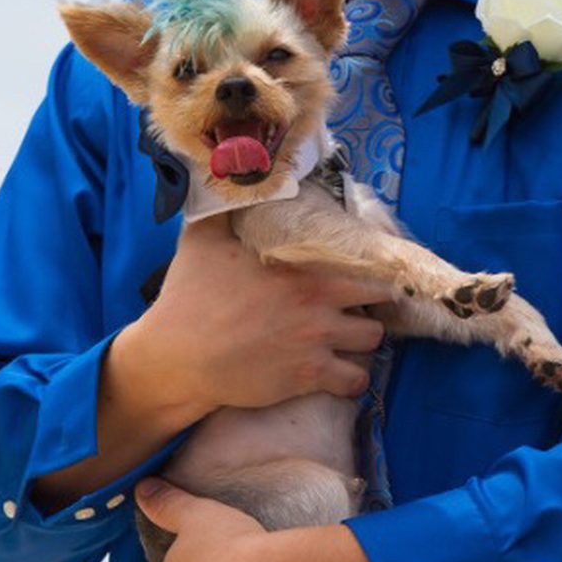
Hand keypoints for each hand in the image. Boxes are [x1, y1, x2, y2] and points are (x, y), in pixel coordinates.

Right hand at [118, 215, 387, 415]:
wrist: (180, 355)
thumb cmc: (191, 297)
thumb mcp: (203, 239)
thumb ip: (226, 208)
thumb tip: (233, 180)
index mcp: (302, 266)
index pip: (363, 259)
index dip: (369, 266)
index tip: (364, 273)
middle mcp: (319, 302)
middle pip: (381, 299)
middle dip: (375, 302)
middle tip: (359, 307)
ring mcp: (317, 341)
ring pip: (373, 340)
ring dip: (365, 341)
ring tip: (349, 341)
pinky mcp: (310, 376)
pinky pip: (356, 382)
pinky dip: (353, 380)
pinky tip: (340, 375)